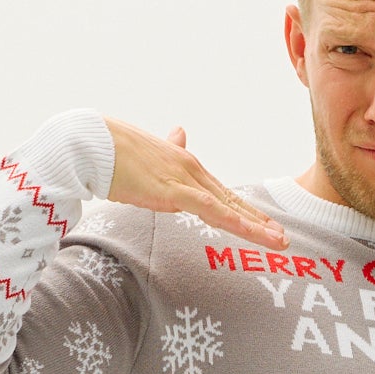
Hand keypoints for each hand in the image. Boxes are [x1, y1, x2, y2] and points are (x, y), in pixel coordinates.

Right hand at [104, 119, 285, 246]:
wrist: (92, 143)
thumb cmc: (112, 149)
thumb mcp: (147, 151)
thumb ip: (168, 148)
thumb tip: (180, 133)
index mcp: (185, 165)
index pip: (221, 192)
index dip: (244, 208)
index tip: (264, 222)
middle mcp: (191, 171)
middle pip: (231, 200)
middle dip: (258, 220)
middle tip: (283, 238)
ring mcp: (184, 179)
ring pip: (228, 207)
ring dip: (255, 225)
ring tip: (278, 241)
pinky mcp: (172, 190)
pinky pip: (209, 209)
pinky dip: (232, 219)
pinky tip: (250, 230)